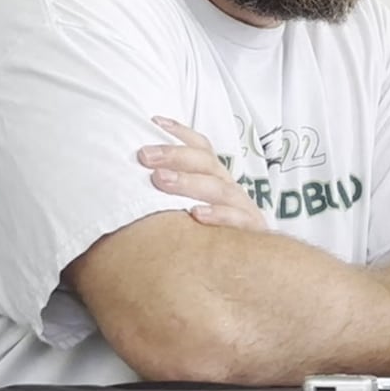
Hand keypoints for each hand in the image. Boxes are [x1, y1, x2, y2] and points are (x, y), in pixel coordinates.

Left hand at [138, 116, 268, 231]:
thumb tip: (135, 181)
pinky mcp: (252, 231)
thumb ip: (170, 194)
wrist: (255, 269)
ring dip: (188, 181)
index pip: (201, 148)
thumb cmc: (211, 236)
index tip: (153, 121)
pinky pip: (237, 220)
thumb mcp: (192, 210)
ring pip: (218, 188)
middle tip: (144, 155)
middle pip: (205, 163)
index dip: (180, 132)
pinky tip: (196, 214)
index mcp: (215, 178)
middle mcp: (229, 188)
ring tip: (161, 180)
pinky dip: (218, 215)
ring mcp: (242, 208)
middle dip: (174, 155)